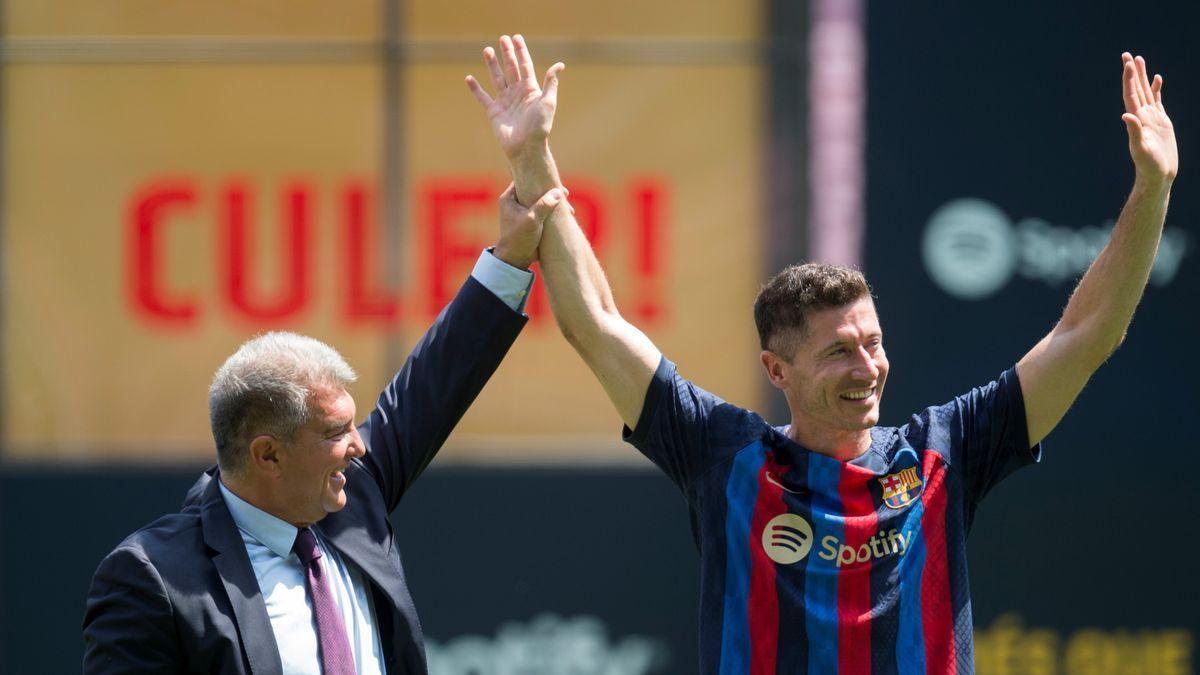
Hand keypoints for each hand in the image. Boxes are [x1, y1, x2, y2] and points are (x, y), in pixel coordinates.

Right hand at [466, 35, 563, 166]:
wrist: (525, 148)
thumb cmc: (539, 127)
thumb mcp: (547, 102)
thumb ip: (550, 82)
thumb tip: (558, 65)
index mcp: (531, 90)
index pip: (525, 66)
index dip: (521, 51)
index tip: (516, 38)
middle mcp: (518, 94)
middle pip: (511, 69)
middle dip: (507, 53)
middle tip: (502, 38)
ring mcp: (505, 102)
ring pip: (497, 79)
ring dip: (492, 65)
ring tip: (487, 50)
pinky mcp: (494, 112)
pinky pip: (483, 98)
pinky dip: (476, 89)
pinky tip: (469, 78)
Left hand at [493, 183, 564, 268]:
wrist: (515, 259)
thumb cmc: (519, 239)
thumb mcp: (532, 220)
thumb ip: (544, 205)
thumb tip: (558, 193)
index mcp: (510, 198)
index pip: (524, 179)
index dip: (539, 178)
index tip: (555, 183)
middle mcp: (515, 202)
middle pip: (535, 189)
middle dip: (551, 191)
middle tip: (565, 195)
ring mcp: (523, 212)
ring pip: (541, 201)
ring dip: (555, 203)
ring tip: (568, 209)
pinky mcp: (531, 221)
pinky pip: (544, 211)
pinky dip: (554, 212)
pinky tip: (565, 215)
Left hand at [1121, 53, 1177, 185]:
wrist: (1158, 174)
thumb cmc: (1149, 165)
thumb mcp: (1141, 148)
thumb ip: (1134, 132)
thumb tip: (1126, 115)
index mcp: (1137, 120)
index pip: (1131, 95)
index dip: (1129, 79)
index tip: (1127, 63)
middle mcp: (1142, 116)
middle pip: (1136, 89)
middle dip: (1132, 72)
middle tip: (1127, 55)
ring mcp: (1151, 118)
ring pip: (1146, 92)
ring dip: (1143, 76)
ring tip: (1139, 60)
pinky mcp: (1161, 121)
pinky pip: (1157, 100)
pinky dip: (1156, 89)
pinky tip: (1156, 79)